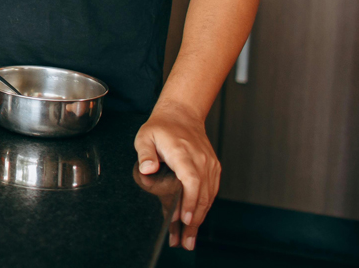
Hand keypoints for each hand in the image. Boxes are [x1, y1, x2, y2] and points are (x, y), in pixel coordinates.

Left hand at [134, 101, 219, 250]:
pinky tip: (195, 222)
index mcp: (183, 153)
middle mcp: (200, 160)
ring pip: (208, 196)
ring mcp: (210, 165)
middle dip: (193, 220)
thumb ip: (145, 154)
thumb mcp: (145, 136)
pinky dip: (204, 208)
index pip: (191, 180)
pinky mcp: (213, 169)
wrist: (182, 115)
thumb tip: (147, 169)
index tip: (184, 219)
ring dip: (199, 218)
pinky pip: (211, 191)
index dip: (190, 201)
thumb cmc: (161, 127)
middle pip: (202, 195)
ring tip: (189, 239)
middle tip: (185, 242)